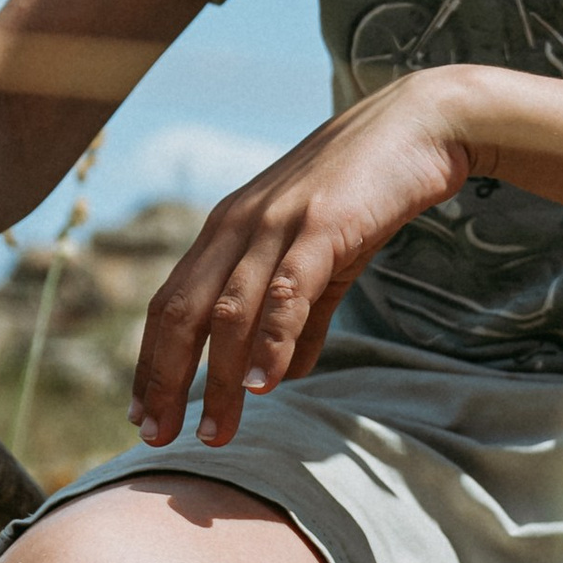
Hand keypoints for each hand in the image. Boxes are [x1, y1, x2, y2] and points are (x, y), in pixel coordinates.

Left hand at [131, 73, 473, 448]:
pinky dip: (271, 338)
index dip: (151, 362)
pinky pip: (286, 289)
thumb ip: (301, 317)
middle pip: (180, 311)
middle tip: (157, 439)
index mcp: (226, 231)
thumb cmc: (365, 192)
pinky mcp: (322, 224)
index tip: (143, 417)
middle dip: (164, 379)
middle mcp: (236, 225)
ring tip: (215, 433)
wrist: (419, 124)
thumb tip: (279, 377)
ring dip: (217, 378)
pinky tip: (264, 384)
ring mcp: (276, 223)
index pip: (169, 305)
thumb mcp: (322, 258)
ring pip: (229, 310)